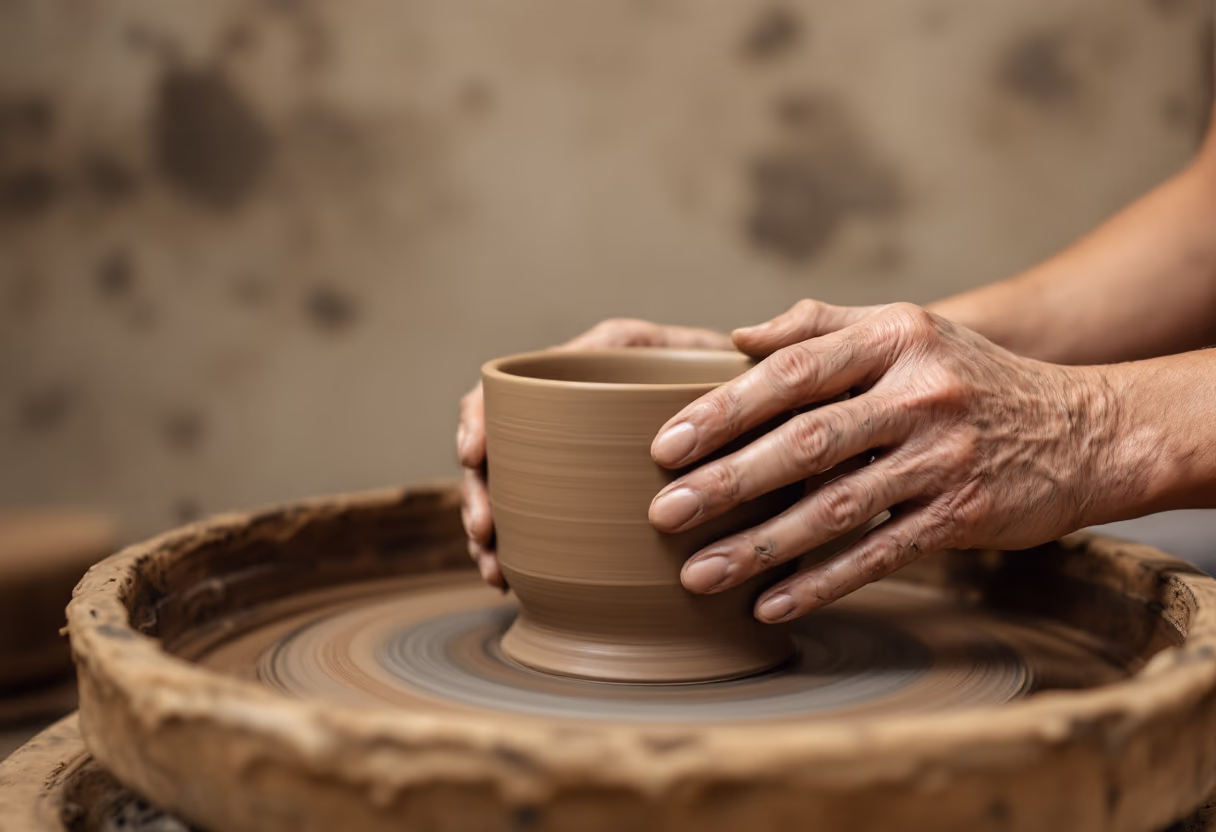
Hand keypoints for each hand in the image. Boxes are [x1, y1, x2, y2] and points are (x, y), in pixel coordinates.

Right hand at [459, 318, 733, 587]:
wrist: (758, 425)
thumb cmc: (752, 391)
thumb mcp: (745, 369)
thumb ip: (741, 355)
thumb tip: (741, 341)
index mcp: (606, 360)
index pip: (520, 381)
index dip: (484, 416)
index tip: (474, 456)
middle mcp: (581, 399)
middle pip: (501, 438)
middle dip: (481, 489)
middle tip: (484, 534)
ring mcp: (577, 447)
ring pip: (510, 483)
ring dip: (491, 526)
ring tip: (495, 570)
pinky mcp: (584, 488)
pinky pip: (535, 514)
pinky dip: (516, 546)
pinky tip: (510, 579)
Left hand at [648, 300, 1115, 621]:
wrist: (1082, 429)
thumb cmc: (967, 376)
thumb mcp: (905, 328)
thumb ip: (821, 326)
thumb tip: (736, 337)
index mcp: (893, 337)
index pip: (792, 372)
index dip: (723, 410)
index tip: (665, 446)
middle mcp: (919, 393)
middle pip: (805, 442)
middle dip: (726, 482)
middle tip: (663, 514)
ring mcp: (943, 458)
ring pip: (836, 509)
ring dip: (761, 546)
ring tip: (698, 574)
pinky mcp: (962, 515)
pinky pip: (879, 555)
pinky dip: (821, 582)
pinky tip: (770, 606)